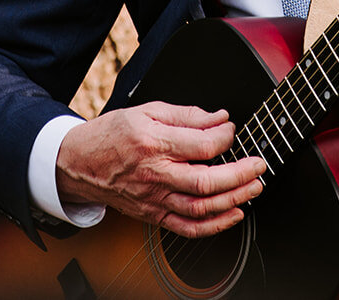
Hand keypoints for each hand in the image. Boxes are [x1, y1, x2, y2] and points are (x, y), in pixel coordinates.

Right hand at [55, 102, 267, 237]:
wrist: (80, 163)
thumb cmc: (112, 134)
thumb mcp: (147, 110)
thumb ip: (187, 114)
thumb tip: (219, 117)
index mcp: (154, 143)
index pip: (202, 145)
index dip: (225, 137)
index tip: (232, 130)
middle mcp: (155, 174)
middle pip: (206, 181)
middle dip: (240, 174)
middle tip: (258, 165)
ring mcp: (154, 198)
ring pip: (200, 208)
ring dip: (233, 200)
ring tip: (254, 188)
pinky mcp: (153, 214)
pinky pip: (187, 227)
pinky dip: (214, 225)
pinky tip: (233, 215)